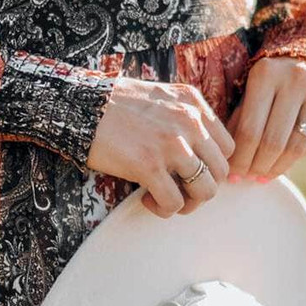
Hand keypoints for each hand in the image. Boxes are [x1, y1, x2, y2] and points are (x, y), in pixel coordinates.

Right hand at [86, 76, 234, 217]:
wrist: (79, 105)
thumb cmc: (113, 104)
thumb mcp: (160, 97)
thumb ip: (183, 117)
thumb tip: (196, 154)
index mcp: (193, 103)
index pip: (226, 146)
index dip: (211, 166)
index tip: (191, 173)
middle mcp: (189, 121)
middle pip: (220, 171)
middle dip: (201, 188)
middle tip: (179, 191)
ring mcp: (171, 144)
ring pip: (205, 191)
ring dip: (186, 203)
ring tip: (164, 198)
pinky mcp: (149, 166)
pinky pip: (174, 203)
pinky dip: (163, 208)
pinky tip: (145, 198)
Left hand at [225, 56, 305, 179]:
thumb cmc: (273, 73)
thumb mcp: (251, 85)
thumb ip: (241, 117)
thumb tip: (233, 163)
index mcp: (265, 74)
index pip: (249, 131)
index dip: (240, 159)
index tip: (233, 173)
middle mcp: (296, 79)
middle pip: (273, 142)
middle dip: (257, 167)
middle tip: (249, 178)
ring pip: (297, 146)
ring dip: (278, 167)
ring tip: (264, 175)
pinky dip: (301, 156)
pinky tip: (287, 159)